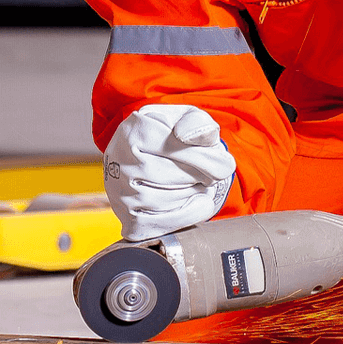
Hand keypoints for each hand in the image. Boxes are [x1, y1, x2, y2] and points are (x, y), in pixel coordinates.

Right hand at [103, 104, 235, 240]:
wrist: (156, 157)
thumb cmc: (175, 136)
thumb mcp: (190, 119)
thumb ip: (196, 123)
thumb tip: (190, 137)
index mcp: (134, 129)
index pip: (173, 147)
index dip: (204, 158)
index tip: (223, 164)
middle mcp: (119, 159)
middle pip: (170, 175)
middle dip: (200, 176)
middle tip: (210, 175)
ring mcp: (120, 190)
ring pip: (165, 200)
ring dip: (192, 194)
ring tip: (199, 184)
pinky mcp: (128, 216)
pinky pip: (160, 224)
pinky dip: (187, 216)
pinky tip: (198, 202)